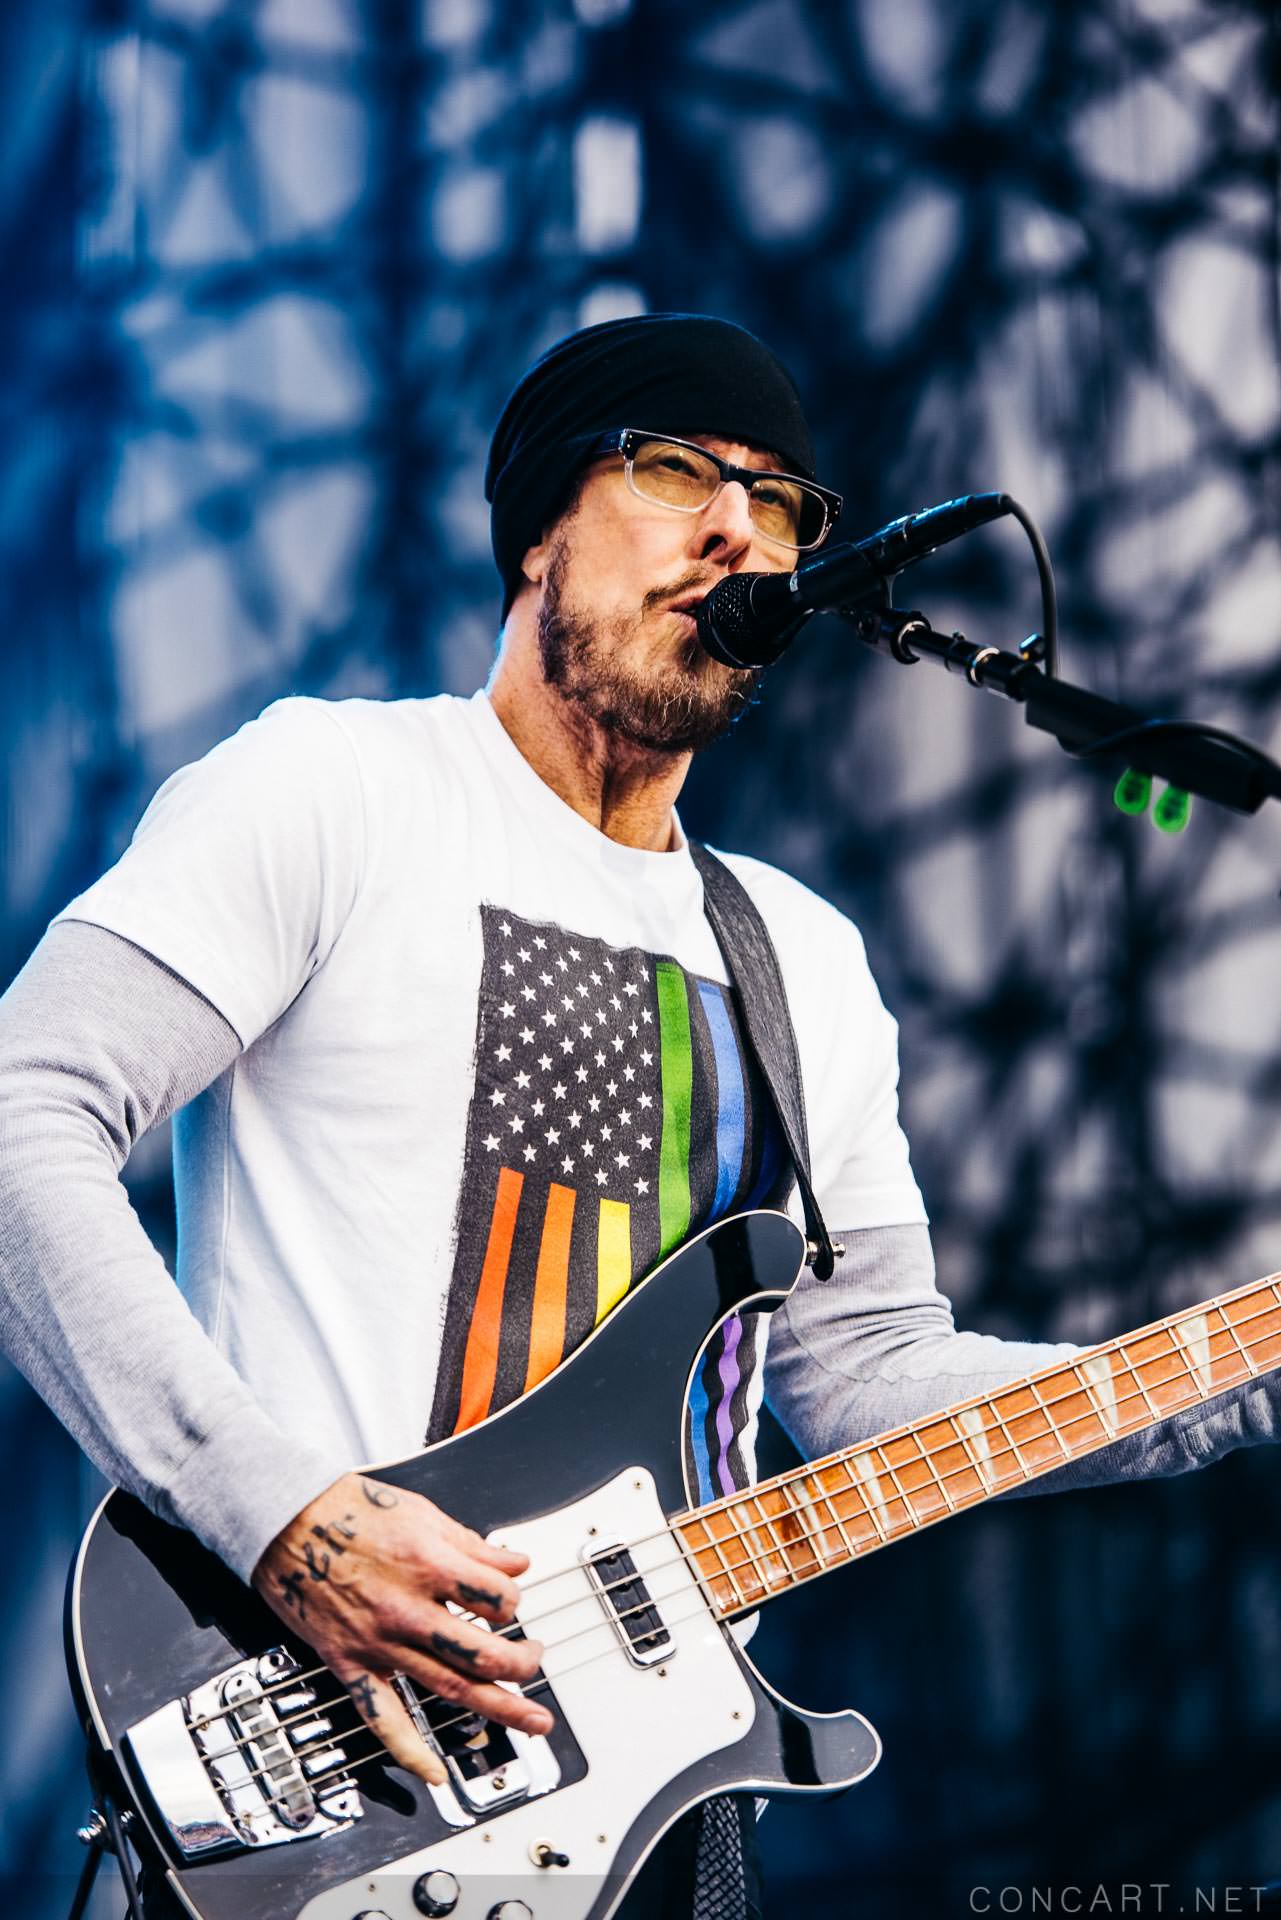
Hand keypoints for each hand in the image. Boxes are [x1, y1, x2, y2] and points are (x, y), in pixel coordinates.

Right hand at [251, 1470, 552, 1785]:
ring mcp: (379, 1642)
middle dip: (522, 1663)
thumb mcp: (423, 1512)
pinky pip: (381, 1716)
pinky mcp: (350, 1663)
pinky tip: (435, 1772)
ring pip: (448, 1686)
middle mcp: (406, 1609)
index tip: (510, 1599)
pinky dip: (409, 1750)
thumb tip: (515, 1564)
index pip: (496, 1598)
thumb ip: (472, 1545)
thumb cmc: (351, 1509)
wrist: (286, 1521)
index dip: (514, 1600)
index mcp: (428, 1564)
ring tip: (531, 1720)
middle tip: (536, 1660)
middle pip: (482, 1653)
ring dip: (498, 1707)